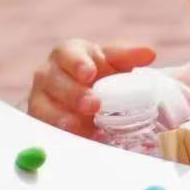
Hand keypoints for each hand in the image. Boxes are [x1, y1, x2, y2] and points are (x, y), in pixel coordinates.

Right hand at [29, 40, 156, 135]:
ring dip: (64, 117)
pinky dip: (62, 132)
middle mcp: (48, 72)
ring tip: (85, 126)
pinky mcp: (41, 117)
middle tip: (94, 105)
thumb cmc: (100, 69)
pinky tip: (80, 136)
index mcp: (67, 53)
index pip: (67, 54)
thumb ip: (129, 56)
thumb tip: (149, 54)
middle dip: (74, 94)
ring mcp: (41, 96)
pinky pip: (46, 126)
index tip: (90, 73)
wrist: (89, 89)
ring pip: (44, 106)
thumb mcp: (114, 60)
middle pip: (55, 82)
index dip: (77, 64)